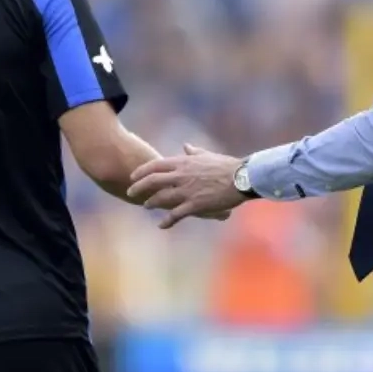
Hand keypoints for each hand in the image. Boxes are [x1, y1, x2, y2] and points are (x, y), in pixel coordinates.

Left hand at [128, 144, 246, 228]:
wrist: (241, 178)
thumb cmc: (227, 165)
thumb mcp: (207, 155)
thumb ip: (193, 151)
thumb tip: (185, 146)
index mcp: (184, 162)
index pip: (156, 165)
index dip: (141, 171)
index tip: (133, 176)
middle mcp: (181, 176)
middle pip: (152, 181)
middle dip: (138, 187)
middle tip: (130, 191)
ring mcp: (187, 191)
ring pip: (161, 198)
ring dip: (151, 203)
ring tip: (145, 206)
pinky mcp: (195, 205)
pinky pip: (176, 214)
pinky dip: (167, 221)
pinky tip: (161, 225)